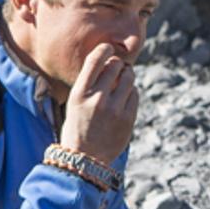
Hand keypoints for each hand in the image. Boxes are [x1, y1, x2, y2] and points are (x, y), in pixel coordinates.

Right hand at [59, 43, 138, 163]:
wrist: (84, 159)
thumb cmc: (78, 127)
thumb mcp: (74, 103)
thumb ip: (89, 84)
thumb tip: (109, 62)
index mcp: (79, 93)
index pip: (95, 60)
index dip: (105, 49)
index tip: (109, 48)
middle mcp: (97, 99)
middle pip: (116, 66)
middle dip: (118, 63)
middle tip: (118, 67)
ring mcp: (114, 109)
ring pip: (129, 78)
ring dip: (127, 75)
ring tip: (124, 78)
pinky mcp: (128, 119)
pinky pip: (135, 94)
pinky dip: (131, 92)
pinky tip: (125, 96)